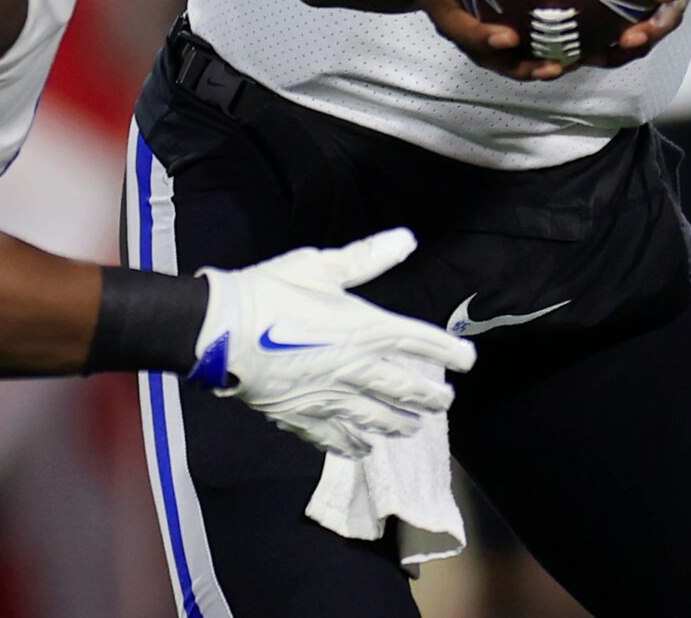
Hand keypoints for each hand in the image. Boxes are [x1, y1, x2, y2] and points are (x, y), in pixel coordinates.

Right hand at [193, 229, 475, 458]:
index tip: (467, 361)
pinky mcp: (301, 416)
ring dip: (396, 423)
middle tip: (445, 403)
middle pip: (401, 387)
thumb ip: (366, 257)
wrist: (223, 332)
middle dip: (427, 396)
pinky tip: (360, 450)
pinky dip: (351, 445)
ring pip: (373, 417)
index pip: (418, 342)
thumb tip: (407, 240)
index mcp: (364, 329)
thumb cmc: (271, 292)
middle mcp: (354, 369)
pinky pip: (333, 437)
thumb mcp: (321, 266)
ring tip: (412, 429)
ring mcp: (329, 397)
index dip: (446, 351)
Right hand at [401, 0, 563, 80]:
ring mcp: (461, 24)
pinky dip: (537, 62)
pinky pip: (511, 58)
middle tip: (507, 35)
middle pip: (450, 25)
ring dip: (515, 64)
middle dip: (477, 34)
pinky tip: (573, 59)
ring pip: (483, 54)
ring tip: (552, 66)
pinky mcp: (486, 40)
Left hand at [582, 0, 690, 68]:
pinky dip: (597, 51)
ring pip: (640, 41)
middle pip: (664, 22)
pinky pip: (616, 44)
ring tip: (592, 57)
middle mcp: (673, 1)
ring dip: (619, 52)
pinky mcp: (633, 26)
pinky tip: (569, 53)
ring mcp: (654, 16)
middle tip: (631, 37)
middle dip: (650, 31)